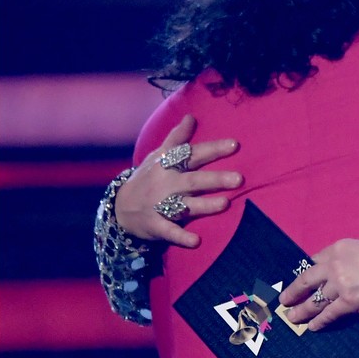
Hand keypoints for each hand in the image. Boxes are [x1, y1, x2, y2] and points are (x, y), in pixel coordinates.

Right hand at [115, 114, 242, 246]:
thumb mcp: (158, 156)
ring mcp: (160, 205)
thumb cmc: (147, 178)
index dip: (212, 149)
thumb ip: (176, 138)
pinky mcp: (156, 225)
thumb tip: (191, 116)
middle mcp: (166, 184)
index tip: (235, 144)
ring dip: (204, 206)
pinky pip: (169, 231)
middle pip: (193, 180)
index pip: (192, 154)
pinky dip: (181, 237)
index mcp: (168, 165)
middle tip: (239, 178)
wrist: (120, 207)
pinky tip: (196, 241)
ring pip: (185, 205)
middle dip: (215, 179)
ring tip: (225, 203)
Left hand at [279, 239, 358, 330]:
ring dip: (302, 311)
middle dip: (292, 292)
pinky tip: (312, 327)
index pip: (314, 261)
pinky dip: (319, 322)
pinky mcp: (349, 302)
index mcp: (338, 248)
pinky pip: (329, 314)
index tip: (298, 282)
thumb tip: (331, 270)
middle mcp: (335, 264)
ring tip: (293, 318)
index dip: (304, 273)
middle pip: (306, 280)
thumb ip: (345, 257)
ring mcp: (341, 284)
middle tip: (284, 301)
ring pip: (315, 300)